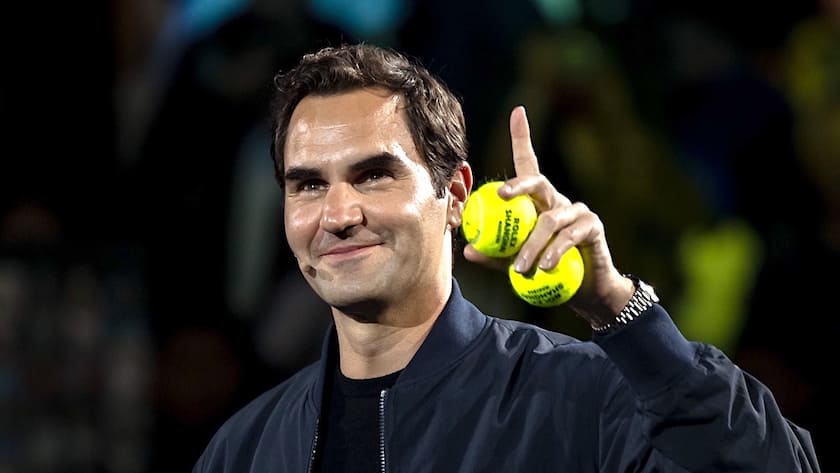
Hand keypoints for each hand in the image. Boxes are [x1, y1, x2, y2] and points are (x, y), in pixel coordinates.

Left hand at [463, 106, 633, 324]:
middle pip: (536, 181)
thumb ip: (495, 254)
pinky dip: (554, 252)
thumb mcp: (516, 263)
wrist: (587, 292)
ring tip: (519, 269)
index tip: (518, 111)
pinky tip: (546, 266)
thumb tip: (467, 250)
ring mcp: (577, 211)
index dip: (523, 136)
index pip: (529, 164)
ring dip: (531, 245)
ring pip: (548, 220)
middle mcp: (557, 200)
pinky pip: (569, 236)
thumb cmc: (549, 272)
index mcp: (538, 201)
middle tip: (501, 195)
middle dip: (517, 184)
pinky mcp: (592, 227)